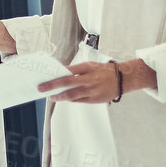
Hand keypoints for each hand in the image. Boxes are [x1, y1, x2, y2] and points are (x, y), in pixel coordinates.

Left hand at [39, 59, 156, 103]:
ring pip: (72, 95)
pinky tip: (64, 98)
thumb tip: (62, 74)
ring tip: (53, 96)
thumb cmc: (104, 71)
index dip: (55, 78)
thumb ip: (76, 69)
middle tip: (43, 90)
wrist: (122, 79)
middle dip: (53, 87)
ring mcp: (92, 91)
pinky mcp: (95, 100)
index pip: (68, 72)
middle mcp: (89, 79)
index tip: (45, 80)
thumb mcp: (90, 65)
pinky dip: (70, 100)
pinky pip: (79, 101)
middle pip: (67, 84)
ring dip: (60, 97)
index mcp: (87, 68)